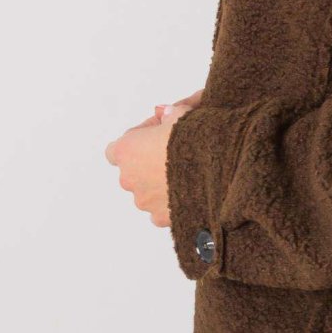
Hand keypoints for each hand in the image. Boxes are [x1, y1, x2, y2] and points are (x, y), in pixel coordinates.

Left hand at [105, 90, 203, 227]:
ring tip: (187, 173)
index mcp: (127, 150)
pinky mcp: (160, 218)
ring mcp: (144, 201)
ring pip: (147, 192)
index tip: (155, 137)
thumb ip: (169, 114)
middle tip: (174, 153)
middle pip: (132, 172)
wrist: (216, 169)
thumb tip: (166, 114)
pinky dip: (171, 203)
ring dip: (159, 185)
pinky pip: (160, 210)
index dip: (136, 142)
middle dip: (149, 164)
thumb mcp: (181, 115)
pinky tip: (189, 191)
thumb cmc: (193, 140)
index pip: (115, 150)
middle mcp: (129, 178)